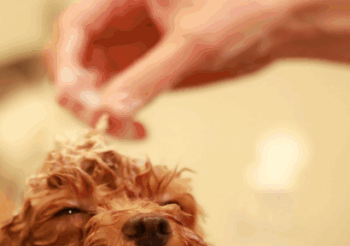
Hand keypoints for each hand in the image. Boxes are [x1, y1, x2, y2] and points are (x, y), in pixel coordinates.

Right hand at [44, 0, 331, 138]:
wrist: (284, 22)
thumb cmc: (247, 7)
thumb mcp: (194, 42)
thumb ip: (149, 77)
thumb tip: (108, 111)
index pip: (74, 25)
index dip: (65, 63)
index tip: (73, 97)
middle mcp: (122, 16)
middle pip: (74, 56)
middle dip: (78, 90)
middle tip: (99, 120)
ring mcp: (134, 44)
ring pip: (91, 80)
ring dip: (96, 109)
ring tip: (122, 130)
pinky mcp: (149, 67)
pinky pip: (118, 94)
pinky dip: (118, 115)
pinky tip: (134, 129)